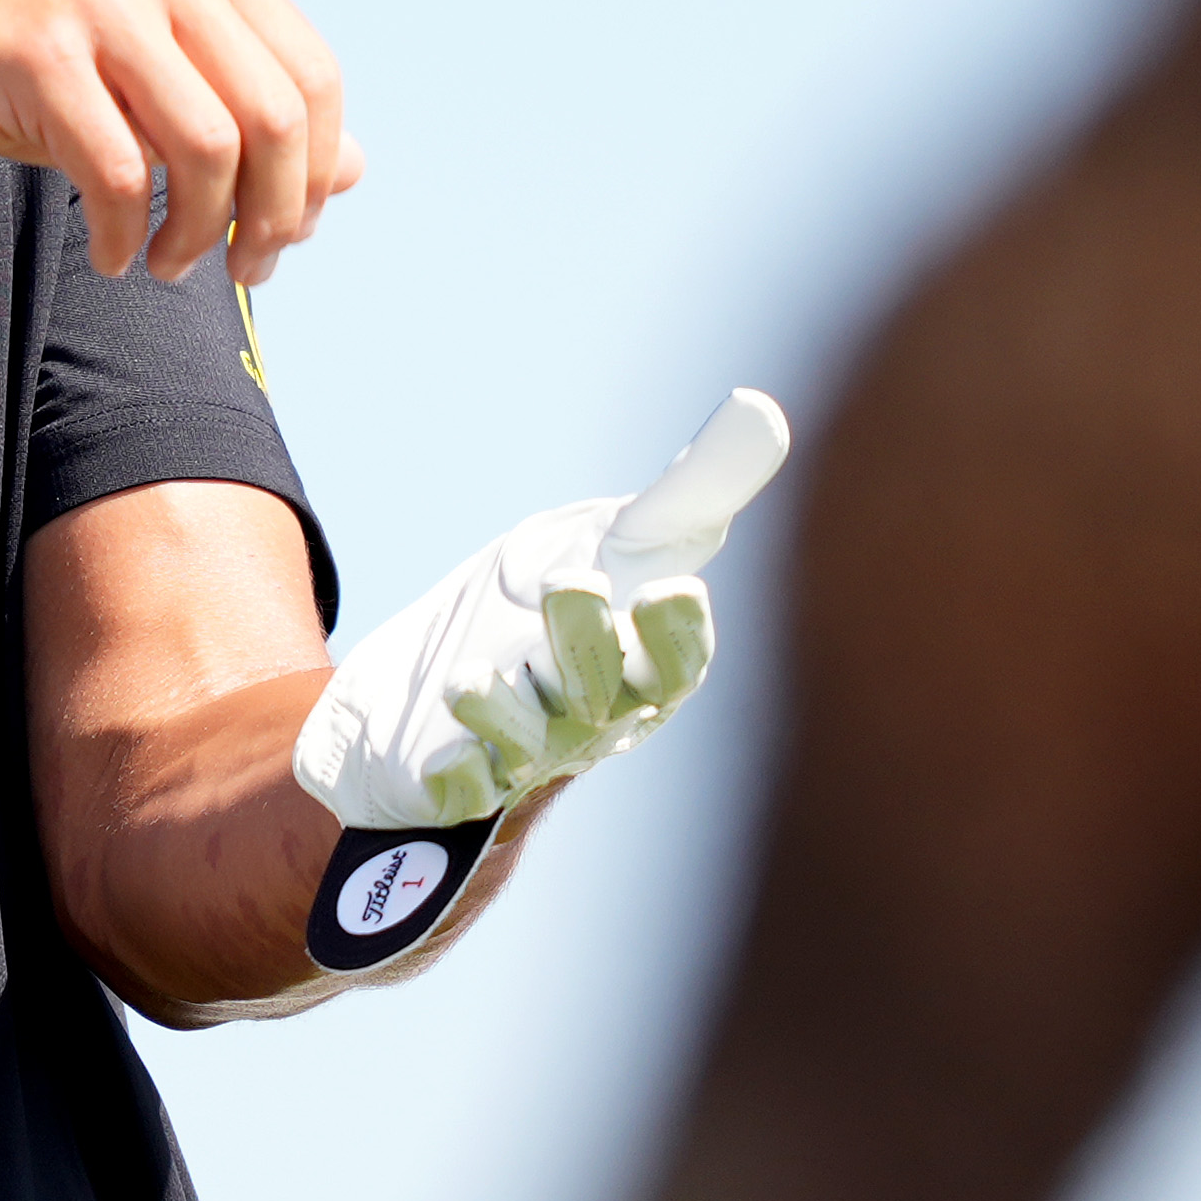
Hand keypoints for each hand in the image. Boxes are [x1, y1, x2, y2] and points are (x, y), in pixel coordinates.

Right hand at [0, 0, 356, 284]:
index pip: (315, 80)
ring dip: (197, 233)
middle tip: (240, 268)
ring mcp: (102, 3)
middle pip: (276, 119)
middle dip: (271, 215)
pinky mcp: (41, 54)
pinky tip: (109, 255)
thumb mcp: (157, 75)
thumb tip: (356, 170)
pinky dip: (122, 235)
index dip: (312, 177)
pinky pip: (119, 173)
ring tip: (165, 264)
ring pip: (209, 149)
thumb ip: (252, 109)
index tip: (281, 236)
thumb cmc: (33, 69)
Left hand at [295, 391, 791, 828]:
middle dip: (586, 644)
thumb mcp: (612, 540)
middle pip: (600, 693)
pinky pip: (459, 792)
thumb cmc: (549, 601)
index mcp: (644, 667)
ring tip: (470, 676)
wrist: (439, 679)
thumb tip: (761, 408)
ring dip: (503, 714)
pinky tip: (439, 760)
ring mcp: (523, 754)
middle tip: (568, 585)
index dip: (678, 632)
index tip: (670, 588)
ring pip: (525, 745)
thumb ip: (687, 493)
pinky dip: (452, 778)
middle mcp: (592, 718)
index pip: (677, 661)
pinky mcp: (454, 780)